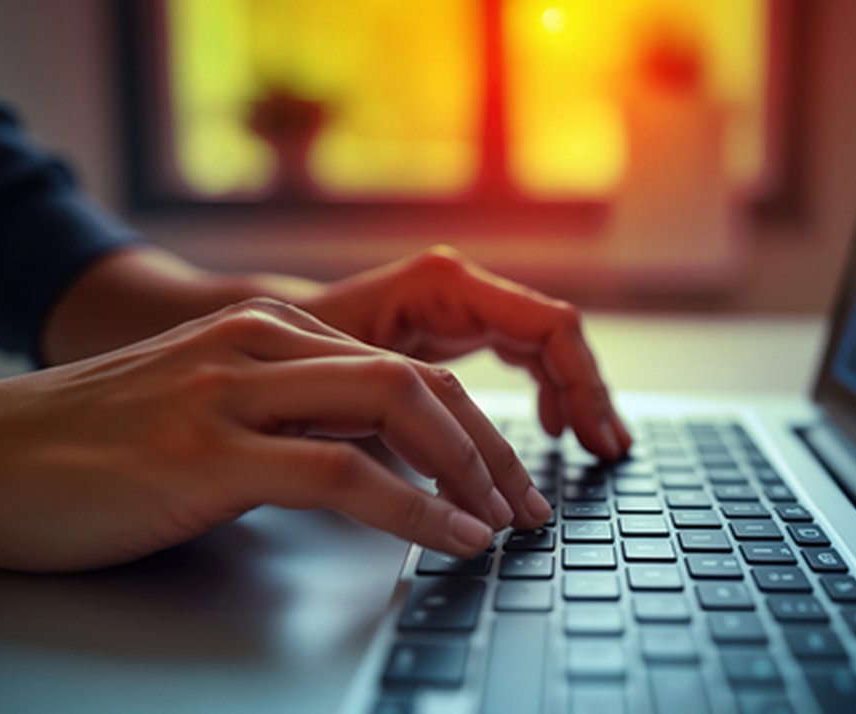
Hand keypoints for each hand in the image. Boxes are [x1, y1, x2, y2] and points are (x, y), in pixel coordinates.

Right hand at [0, 299, 551, 571]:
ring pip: (395, 405)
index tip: (503, 479)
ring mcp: (234, 389)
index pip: (405, 366)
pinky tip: (450, 537)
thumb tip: (374, 466)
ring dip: (469, 470)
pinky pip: (344, 470)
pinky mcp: (208, 448)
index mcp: (267, 331)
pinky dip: (414, 508)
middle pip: (418, 380)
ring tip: (503, 523)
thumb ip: (287, 419)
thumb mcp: (209, 412)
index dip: (472, 424)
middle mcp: (260, 343)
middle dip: (489, 447)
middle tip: (524, 505)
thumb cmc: (92, 447)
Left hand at [297, 246, 632, 459]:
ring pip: (545, 345)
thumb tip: (469, 488)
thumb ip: (415, 426)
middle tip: (608, 452)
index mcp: (444, 286)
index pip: (549, 327)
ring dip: (573, 396)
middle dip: (588, 395)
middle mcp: (459, 285)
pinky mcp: (453, 325)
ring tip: (593, 447)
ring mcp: (459, 302)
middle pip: (557, 335)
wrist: (247, 342)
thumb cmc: (285, 365)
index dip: (582, 387)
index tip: (593, 441)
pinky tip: (549, 430)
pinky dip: (544, 391)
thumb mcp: (350, 397)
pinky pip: (522, 352)